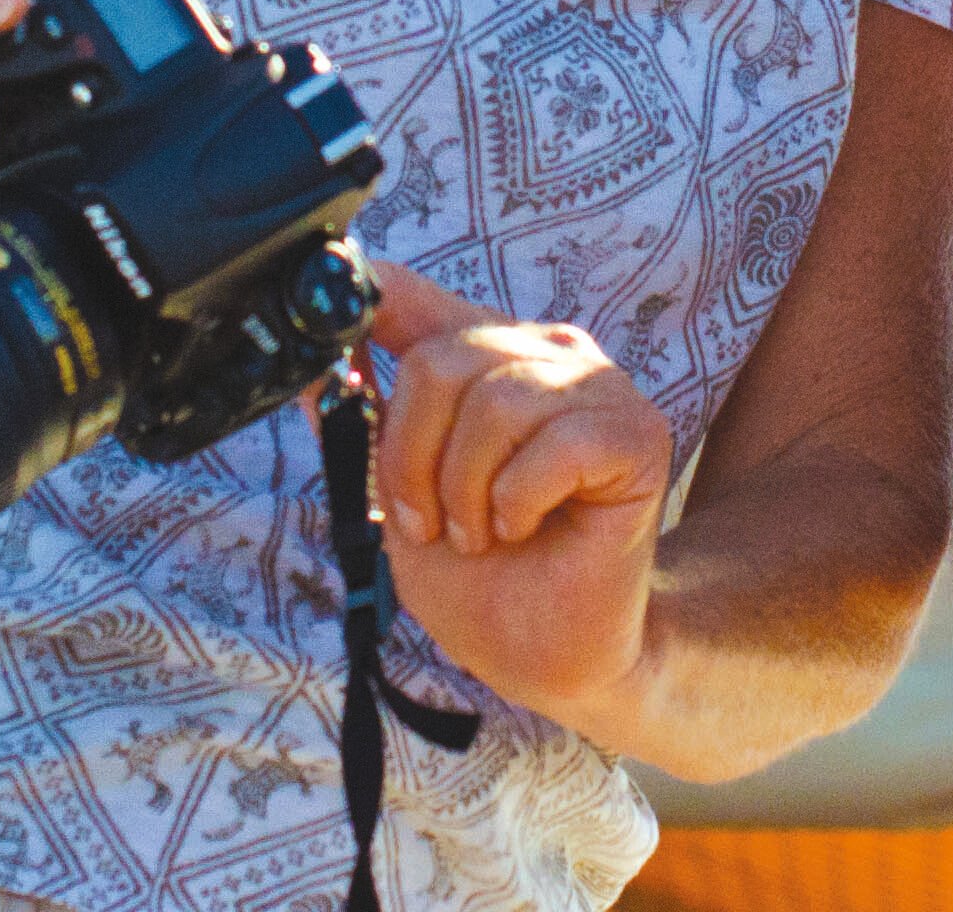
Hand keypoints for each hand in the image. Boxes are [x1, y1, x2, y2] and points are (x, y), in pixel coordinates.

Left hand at [359, 263, 676, 726]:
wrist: (550, 657)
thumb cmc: (483, 579)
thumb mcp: (399, 498)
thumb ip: (369, 428)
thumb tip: (314, 371)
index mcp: (483, 354)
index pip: (408, 294)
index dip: (360, 303)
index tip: (322, 343)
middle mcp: (543, 352)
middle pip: (439, 361)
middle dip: (413, 459)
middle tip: (430, 522)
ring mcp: (596, 387)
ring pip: (493, 402)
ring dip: (467, 491)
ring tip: (482, 532)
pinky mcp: (637, 432)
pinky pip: (553, 446)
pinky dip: (519, 501)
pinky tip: (526, 527)